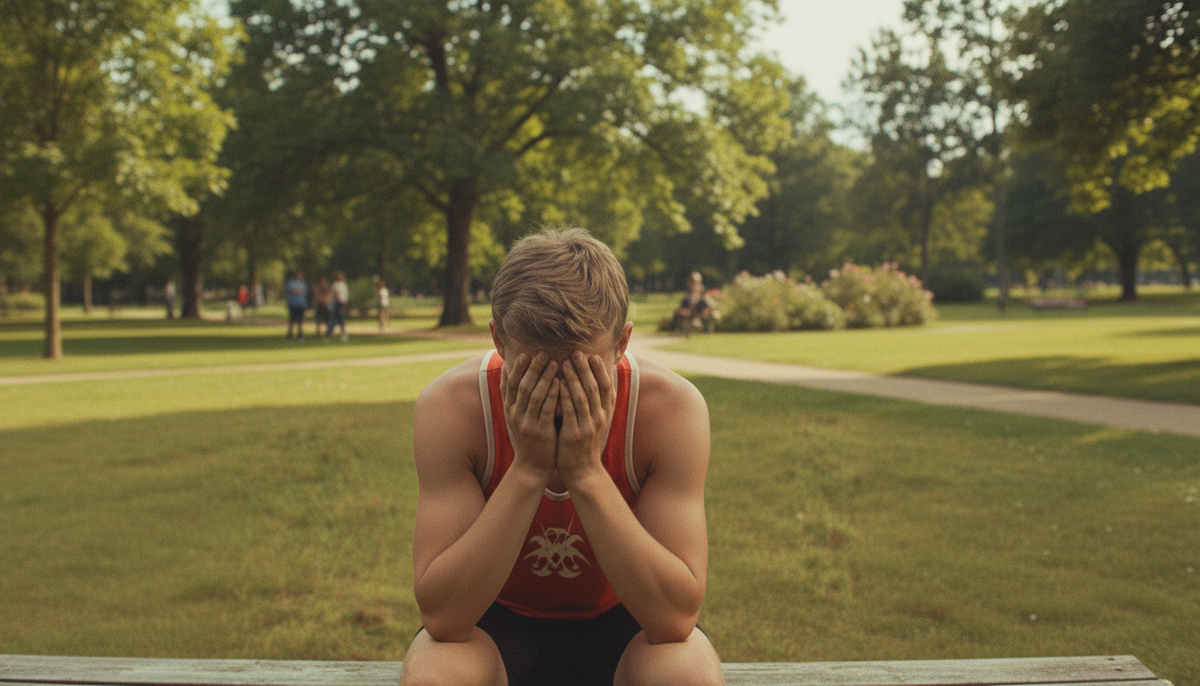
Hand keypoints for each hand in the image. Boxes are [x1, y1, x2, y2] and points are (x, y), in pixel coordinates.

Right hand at [500, 352, 559, 479]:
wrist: (532, 466)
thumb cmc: (530, 437)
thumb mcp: (520, 417)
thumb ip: (519, 399)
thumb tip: (516, 377)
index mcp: (510, 410)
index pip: (510, 385)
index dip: (517, 369)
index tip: (524, 353)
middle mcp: (515, 415)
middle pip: (522, 386)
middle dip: (532, 368)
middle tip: (542, 352)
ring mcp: (527, 423)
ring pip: (534, 395)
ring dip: (543, 377)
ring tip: (553, 362)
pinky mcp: (540, 431)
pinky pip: (546, 409)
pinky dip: (552, 395)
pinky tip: (559, 383)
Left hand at [556, 351, 615, 485]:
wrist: (583, 470)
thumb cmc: (585, 442)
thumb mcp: (595, 421)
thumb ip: (595, 403)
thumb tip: (594, 381)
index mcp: (605, 412)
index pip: (607, 386)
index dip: (601, 370)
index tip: (594, 355)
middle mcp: (600, 417)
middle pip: (594, 387)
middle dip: (586, 368)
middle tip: (577, 352)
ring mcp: (588, 425)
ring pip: (582, 396)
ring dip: (574, 378)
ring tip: (564, 362)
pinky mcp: (575, 433)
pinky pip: (570, 410)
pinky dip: (564, 395)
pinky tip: (557, 383)